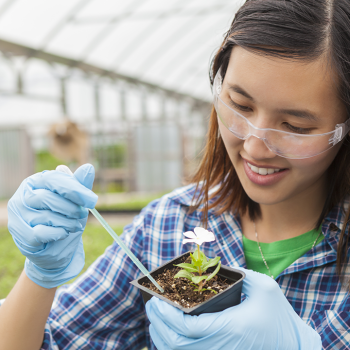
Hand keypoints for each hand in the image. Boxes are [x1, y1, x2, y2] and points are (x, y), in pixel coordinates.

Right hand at [8, 164, 97, 288]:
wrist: (57, 247)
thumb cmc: (65, 218)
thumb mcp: (76, 201)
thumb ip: (81, 185)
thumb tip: (88, 167)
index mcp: (36, 181)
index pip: (53, 179)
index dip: (74, 189)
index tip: (92, 200)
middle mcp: (23, 196)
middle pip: (47, 198)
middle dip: (71, 208)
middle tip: (82, 214)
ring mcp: (18, 215)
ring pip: (46, 216)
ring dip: (67, 223)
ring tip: (74, 225)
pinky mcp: (20, 234)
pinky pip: (41, 233)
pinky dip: (58, 233)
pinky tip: (63, 233)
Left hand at [146, 268, 321, 349]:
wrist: (293, 346)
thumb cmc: (279, 316)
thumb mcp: (263, 287)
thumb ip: (235, 275)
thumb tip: (209, 267)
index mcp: (230, 328)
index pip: (186, 328)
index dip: (166, 315)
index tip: (156, 302)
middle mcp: (222, 348)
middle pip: (177, 345)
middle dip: (158, 326)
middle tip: (151, 308)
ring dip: (162, 339)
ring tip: (157, 320)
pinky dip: (174, 348)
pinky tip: (170, 335)